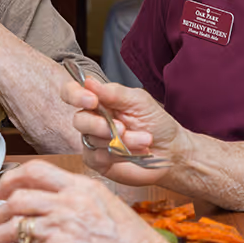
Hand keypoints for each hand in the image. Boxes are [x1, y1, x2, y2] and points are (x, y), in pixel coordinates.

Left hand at [0, 160, 181, 242]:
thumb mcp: (112, 210)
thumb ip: (83, 204)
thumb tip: (58, 208)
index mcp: (85, 188)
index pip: (36, 170)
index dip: (10, 179)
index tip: (1, 189)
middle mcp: (72, 203)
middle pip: (17, 197)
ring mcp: (64, 229)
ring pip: (13, 226)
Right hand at [61, 75, 185, 184]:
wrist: (171, 150)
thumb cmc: (155, 122)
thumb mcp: (139, 101)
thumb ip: (114, 92)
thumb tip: (88, 81)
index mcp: (100, 100)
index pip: (72, 93)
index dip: (74, 95)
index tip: (91, 100)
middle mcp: (93, 119)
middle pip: (79, 120)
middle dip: (100, 125)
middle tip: (123, 127)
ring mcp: (93, 141)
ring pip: (93, 140)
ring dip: (121, 140)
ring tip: (145, 140)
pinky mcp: (98, 161)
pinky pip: (98, 157)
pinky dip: (118, 154)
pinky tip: (135, 152)